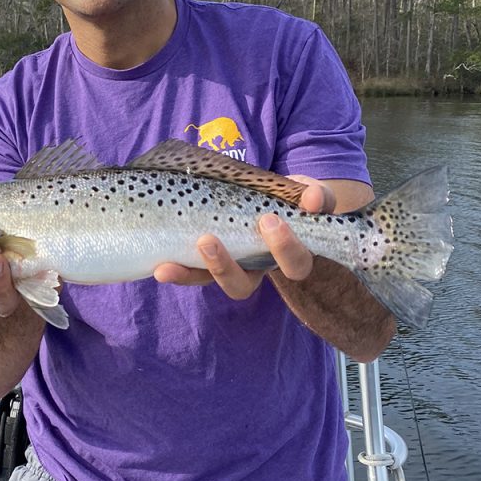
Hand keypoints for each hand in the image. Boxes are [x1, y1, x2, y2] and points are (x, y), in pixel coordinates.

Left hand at [153, 177, 335, 298]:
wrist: (266, 196)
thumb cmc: (293, 200)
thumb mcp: (309, 195)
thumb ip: (318, 197)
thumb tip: (314, 201)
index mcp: (289, 257)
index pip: (295, 265)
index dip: (285, 249)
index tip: (271, 220)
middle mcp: (255, 270)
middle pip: (243, 286)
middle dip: (226, 267)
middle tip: (210, 239)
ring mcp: (229, 268)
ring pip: (212, 283)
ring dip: (198, 271)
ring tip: (188, 247)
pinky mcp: (205, 263)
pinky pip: (191, 274)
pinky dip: (177, 272)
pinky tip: (161, 266)